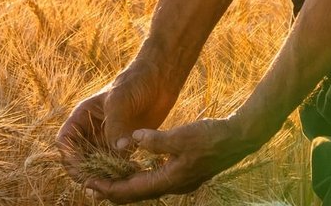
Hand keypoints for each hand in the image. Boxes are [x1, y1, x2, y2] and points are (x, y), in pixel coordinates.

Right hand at [56, 61, 180, 179]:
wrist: (158, 80)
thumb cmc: (134, 83)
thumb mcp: (120, 100)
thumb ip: (115, 125)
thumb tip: (117, 150)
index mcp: (82, 116)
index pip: (65, 141)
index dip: (68, 156)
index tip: (81, 169)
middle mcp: (92, 130)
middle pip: (79, 158)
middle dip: (86, 171)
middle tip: (99, 182)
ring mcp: (108, 139)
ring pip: (97, 164)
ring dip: (104, 174)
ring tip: (116, 179)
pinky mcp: (124, 145)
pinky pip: (116, 164)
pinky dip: (120, 171)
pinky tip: (131, 171)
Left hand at [82, 117, 261, 203]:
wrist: (240, 138)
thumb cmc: (213, 136)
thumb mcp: (182, 135)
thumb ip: (156, 140)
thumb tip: (133, 140)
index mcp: (171, 179)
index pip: (132, 191)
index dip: (109, 189)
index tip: (90, 185)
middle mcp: (174, 185)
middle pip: (136, 194)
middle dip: (113, 190)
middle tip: (90, 186)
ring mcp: (180, 180)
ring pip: (146, 188)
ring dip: (125, 184)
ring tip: (106, 179)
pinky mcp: (184, 173)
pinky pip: (155, 179)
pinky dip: (140, 176)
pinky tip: (134, 168)